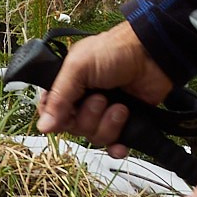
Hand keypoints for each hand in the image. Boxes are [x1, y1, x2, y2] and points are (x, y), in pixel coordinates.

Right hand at [33, 20, 173, 157]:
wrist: (153, 54)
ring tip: (120, 107)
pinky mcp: (124, 121)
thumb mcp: (79, 67)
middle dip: (88, 117)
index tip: (66, 115)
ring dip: (108, 125)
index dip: (57, 119)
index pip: (51, 112)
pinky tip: (122, 143)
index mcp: (68, 84)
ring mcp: (105, 111)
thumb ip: (59, 97)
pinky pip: (114, 144)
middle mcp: (84, 99)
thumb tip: (43, 126)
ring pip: (94, 137)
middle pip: (74, 128)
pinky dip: (117, 145)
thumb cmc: (115, 50)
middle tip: (101, 98)